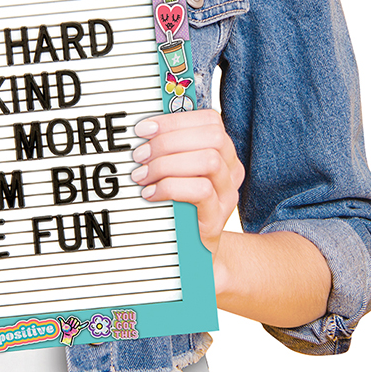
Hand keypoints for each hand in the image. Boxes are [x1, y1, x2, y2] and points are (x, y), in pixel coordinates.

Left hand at [130, 109, 243, 262]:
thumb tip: (143, 128)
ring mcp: (227, 194)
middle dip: (169, 141)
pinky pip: (201, 191)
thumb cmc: (179, 203)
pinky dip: (170, 188)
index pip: (210, 120)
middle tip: (139, 156)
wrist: (192, 251)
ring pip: (209, 161)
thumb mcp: (174, 171)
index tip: (143, 129)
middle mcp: (231, 169)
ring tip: (142, 176)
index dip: (175, 120)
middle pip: (212, 137)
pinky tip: (150, 194)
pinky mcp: (217, 218)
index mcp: (222, 151)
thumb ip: (168, 148)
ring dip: (168, 164)